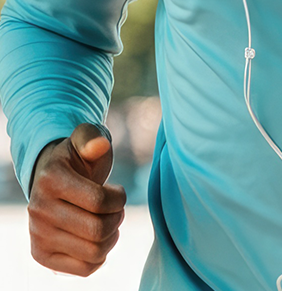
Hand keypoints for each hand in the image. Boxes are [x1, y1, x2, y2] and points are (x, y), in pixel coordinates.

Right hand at [28, 123, 125, 275]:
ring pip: (94, 252)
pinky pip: (84, 269)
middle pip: (97, 230)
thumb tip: (98, 145)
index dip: (118, 198)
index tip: (117, 191)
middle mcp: (39, 209)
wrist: (52, 181)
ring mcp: (38, 235)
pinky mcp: (42, 255)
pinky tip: (97, 239)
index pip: (99, 201)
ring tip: (108, 222)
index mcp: (51, 178)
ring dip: (111, 237)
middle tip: (115, 209)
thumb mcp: (85, 140)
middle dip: (116, 218)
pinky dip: (100, 256)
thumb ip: (93, 137)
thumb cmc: (77, 160)